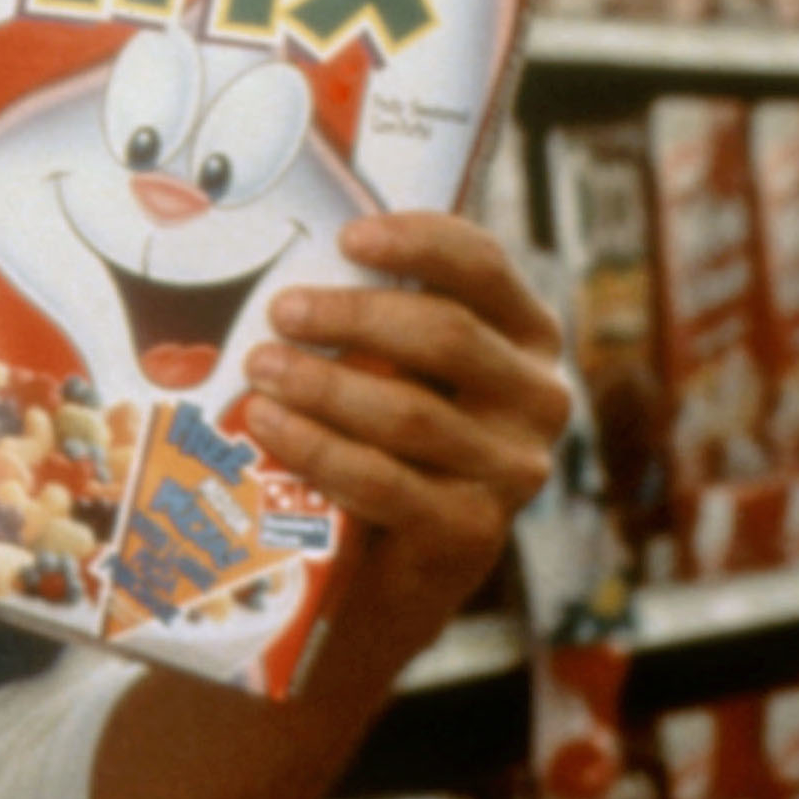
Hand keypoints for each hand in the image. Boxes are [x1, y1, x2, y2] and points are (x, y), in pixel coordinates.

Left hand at [239, 211, 571, 656]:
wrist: (389, 562)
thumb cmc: (384, 431)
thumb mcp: (391, 363)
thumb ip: (369, 315)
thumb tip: (275, 254)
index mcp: (524, 333)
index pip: (484, 265)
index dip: (420, 241)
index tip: (348, 237)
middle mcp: (539, 396)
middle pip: (446, 335)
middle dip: (353, 317)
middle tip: (280, 312)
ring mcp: (513, 469)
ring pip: (410, 413)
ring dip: (323, 385)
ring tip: (259, 368)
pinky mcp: (473, 532)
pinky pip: (387, 483)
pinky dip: (319, 450)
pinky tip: (269, 426)